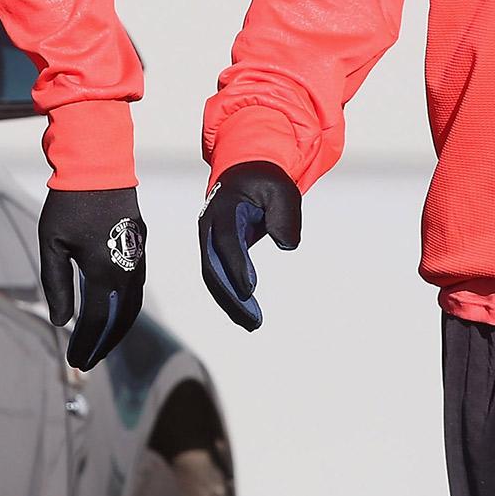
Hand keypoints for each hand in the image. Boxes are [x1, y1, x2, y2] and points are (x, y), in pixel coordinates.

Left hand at [39, 187, 145, 370]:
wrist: (99, 167)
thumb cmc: (68, 204)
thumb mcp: (52, 245)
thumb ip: (56, 284)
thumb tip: (61, 321)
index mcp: (103, 272)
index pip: (95, 321)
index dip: (86, 344)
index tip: (75, 361)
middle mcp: (126, 270)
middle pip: (118, 320)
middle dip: (103, 343)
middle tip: (88, 360)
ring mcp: (137, 258)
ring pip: (132, 305)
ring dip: (117, 328)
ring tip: (101, 342)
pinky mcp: (140, 247)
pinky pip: (136, 288)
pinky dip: (125, 308)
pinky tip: (113, 311)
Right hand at [198, 160, 300, 329]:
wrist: (244, 171)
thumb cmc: (265, 182)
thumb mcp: (282, 191)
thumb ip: (285, 216)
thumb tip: (286, 244)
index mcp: (224, 207)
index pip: (226, 239)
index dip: (236, 265)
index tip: (250, 290)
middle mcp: (209, 225)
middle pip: (213, 265)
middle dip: (231, 295)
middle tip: (253, 320)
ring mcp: (208, 238)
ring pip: (212, 276)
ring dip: (229, 302)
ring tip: (252, 323)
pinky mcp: (213, 249)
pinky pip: (217, 276)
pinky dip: (228, 296)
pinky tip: (245, 313)